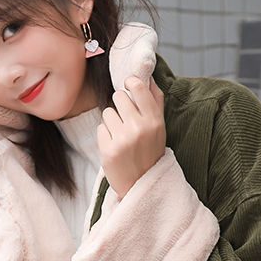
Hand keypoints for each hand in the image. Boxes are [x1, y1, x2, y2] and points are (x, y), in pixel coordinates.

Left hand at [97, 76, 165, 197]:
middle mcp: (139, 128)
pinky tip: (115, 146)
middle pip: (118, 97)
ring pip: (107, 112)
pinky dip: (106, 136)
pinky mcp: (108, 150)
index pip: (138, 87)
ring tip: (122, 136)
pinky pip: (101, 128)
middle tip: (126, 119)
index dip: (130, 83)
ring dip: (112, 122)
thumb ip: (155, 100)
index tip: (128, 86)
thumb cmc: (150, 151)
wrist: (142, 184)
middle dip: (120, 105)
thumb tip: (147, 76)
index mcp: (154, 121)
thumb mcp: (159, 127)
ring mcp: (123, 140)